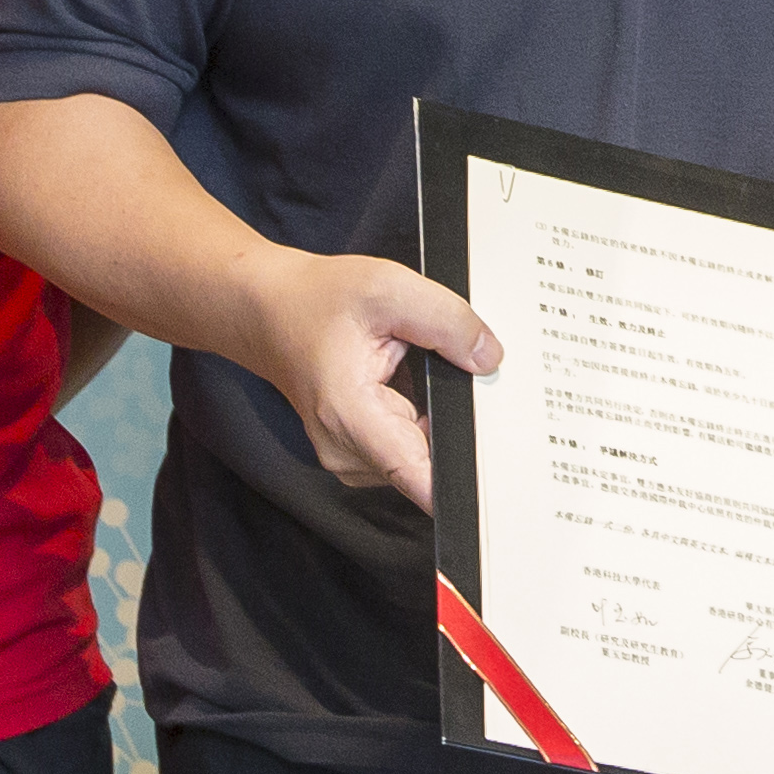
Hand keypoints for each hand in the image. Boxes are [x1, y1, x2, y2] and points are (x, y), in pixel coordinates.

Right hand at [244, 247, 496, 511]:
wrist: (271, 310)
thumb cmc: (318, 299)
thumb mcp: (389, 289)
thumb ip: (446, 321)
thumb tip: (489, 359)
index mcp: (350, 417)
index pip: (419, 479)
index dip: (464, 485)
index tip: (502, 481)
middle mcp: (348, 452)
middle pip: (432, 462)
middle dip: (460, 427)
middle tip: (464, 375)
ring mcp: (353, 457)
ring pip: (425, 454)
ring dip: (440, 419)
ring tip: (425, 368)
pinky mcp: (361, 451)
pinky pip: (411, 446)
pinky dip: (424, 418)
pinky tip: (415, 380)